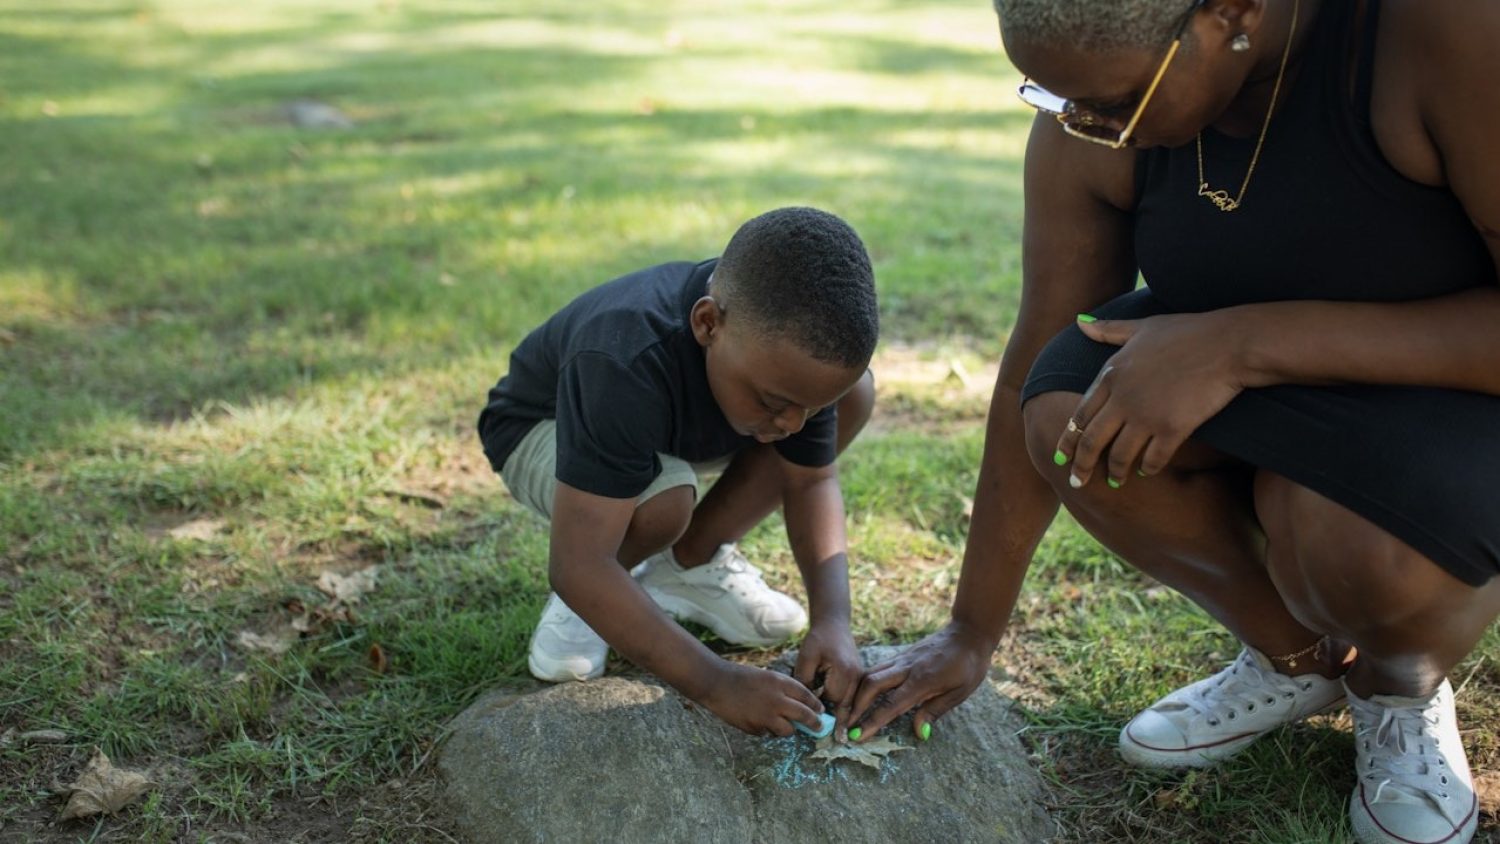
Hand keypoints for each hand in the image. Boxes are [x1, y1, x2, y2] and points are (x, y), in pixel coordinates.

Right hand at [697, 662, 824, 736]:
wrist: (716, 683)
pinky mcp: (755, 728)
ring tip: (781, 724)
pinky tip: (758, 720)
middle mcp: (776, 700)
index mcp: (779, 683)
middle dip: (814, 723)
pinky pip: (768, 733)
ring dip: (788, 729)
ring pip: (787, 730)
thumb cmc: (741, 677)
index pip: (806, 695)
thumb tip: (799, 705)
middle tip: (818, 726)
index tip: (820, 710)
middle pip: (804, 715)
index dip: (815, 705)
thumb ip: (783, 689)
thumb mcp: (767, 677)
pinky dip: (767, 730)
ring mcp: (766, 716)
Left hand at [792, 620, 862, 727]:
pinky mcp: (860, 677)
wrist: (833, 624)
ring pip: (853, 702)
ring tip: (844, 735)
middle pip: (847, 705)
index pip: (833, 701)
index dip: (825, 713)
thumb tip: (805, 704)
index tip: (827, 731)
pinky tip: (844, 719)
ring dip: (846, 715)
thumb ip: (805, 681)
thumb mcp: (806, 658)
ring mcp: (861, 677)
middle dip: (842, 722)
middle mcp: (857, 676)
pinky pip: (854, 696)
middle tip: (841, 741)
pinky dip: (848, 706)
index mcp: (844, 672)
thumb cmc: (818, 640)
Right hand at [847, 622, 992, 740]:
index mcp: (922, 680)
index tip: (858, 736)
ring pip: (870, 674)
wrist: (968, 632)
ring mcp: (902, 659)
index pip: (891, 705)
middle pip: (871, 685)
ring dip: (858, 693)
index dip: (873, 722)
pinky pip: (878, 668)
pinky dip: (866, 682)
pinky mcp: (902, 655)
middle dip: (856, 706)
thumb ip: (935, 711)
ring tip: (850, 711)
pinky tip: (864, 693)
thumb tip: (919, 733)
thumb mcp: (959, 693)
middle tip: (847, 725)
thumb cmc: (968, 665)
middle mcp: (906, 668)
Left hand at [1061, 312, 1245, 487]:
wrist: (1228, 343)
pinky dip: (1147, 469)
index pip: (1080, 415)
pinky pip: (1153, 459)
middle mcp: (1123, 398)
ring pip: (1120, 455)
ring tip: (1114, 482)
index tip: (1061, 456)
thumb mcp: (1142, 326)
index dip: (1068, 439)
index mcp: (1111, 374)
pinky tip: (1146, 472)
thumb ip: (1109, 330)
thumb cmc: (1188, 331)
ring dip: (1115, 473)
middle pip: (1091, 441)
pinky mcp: (1172, 429)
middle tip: (1077, 482)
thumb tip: (1079, 323)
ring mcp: (1146, 415)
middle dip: (1081, 465)